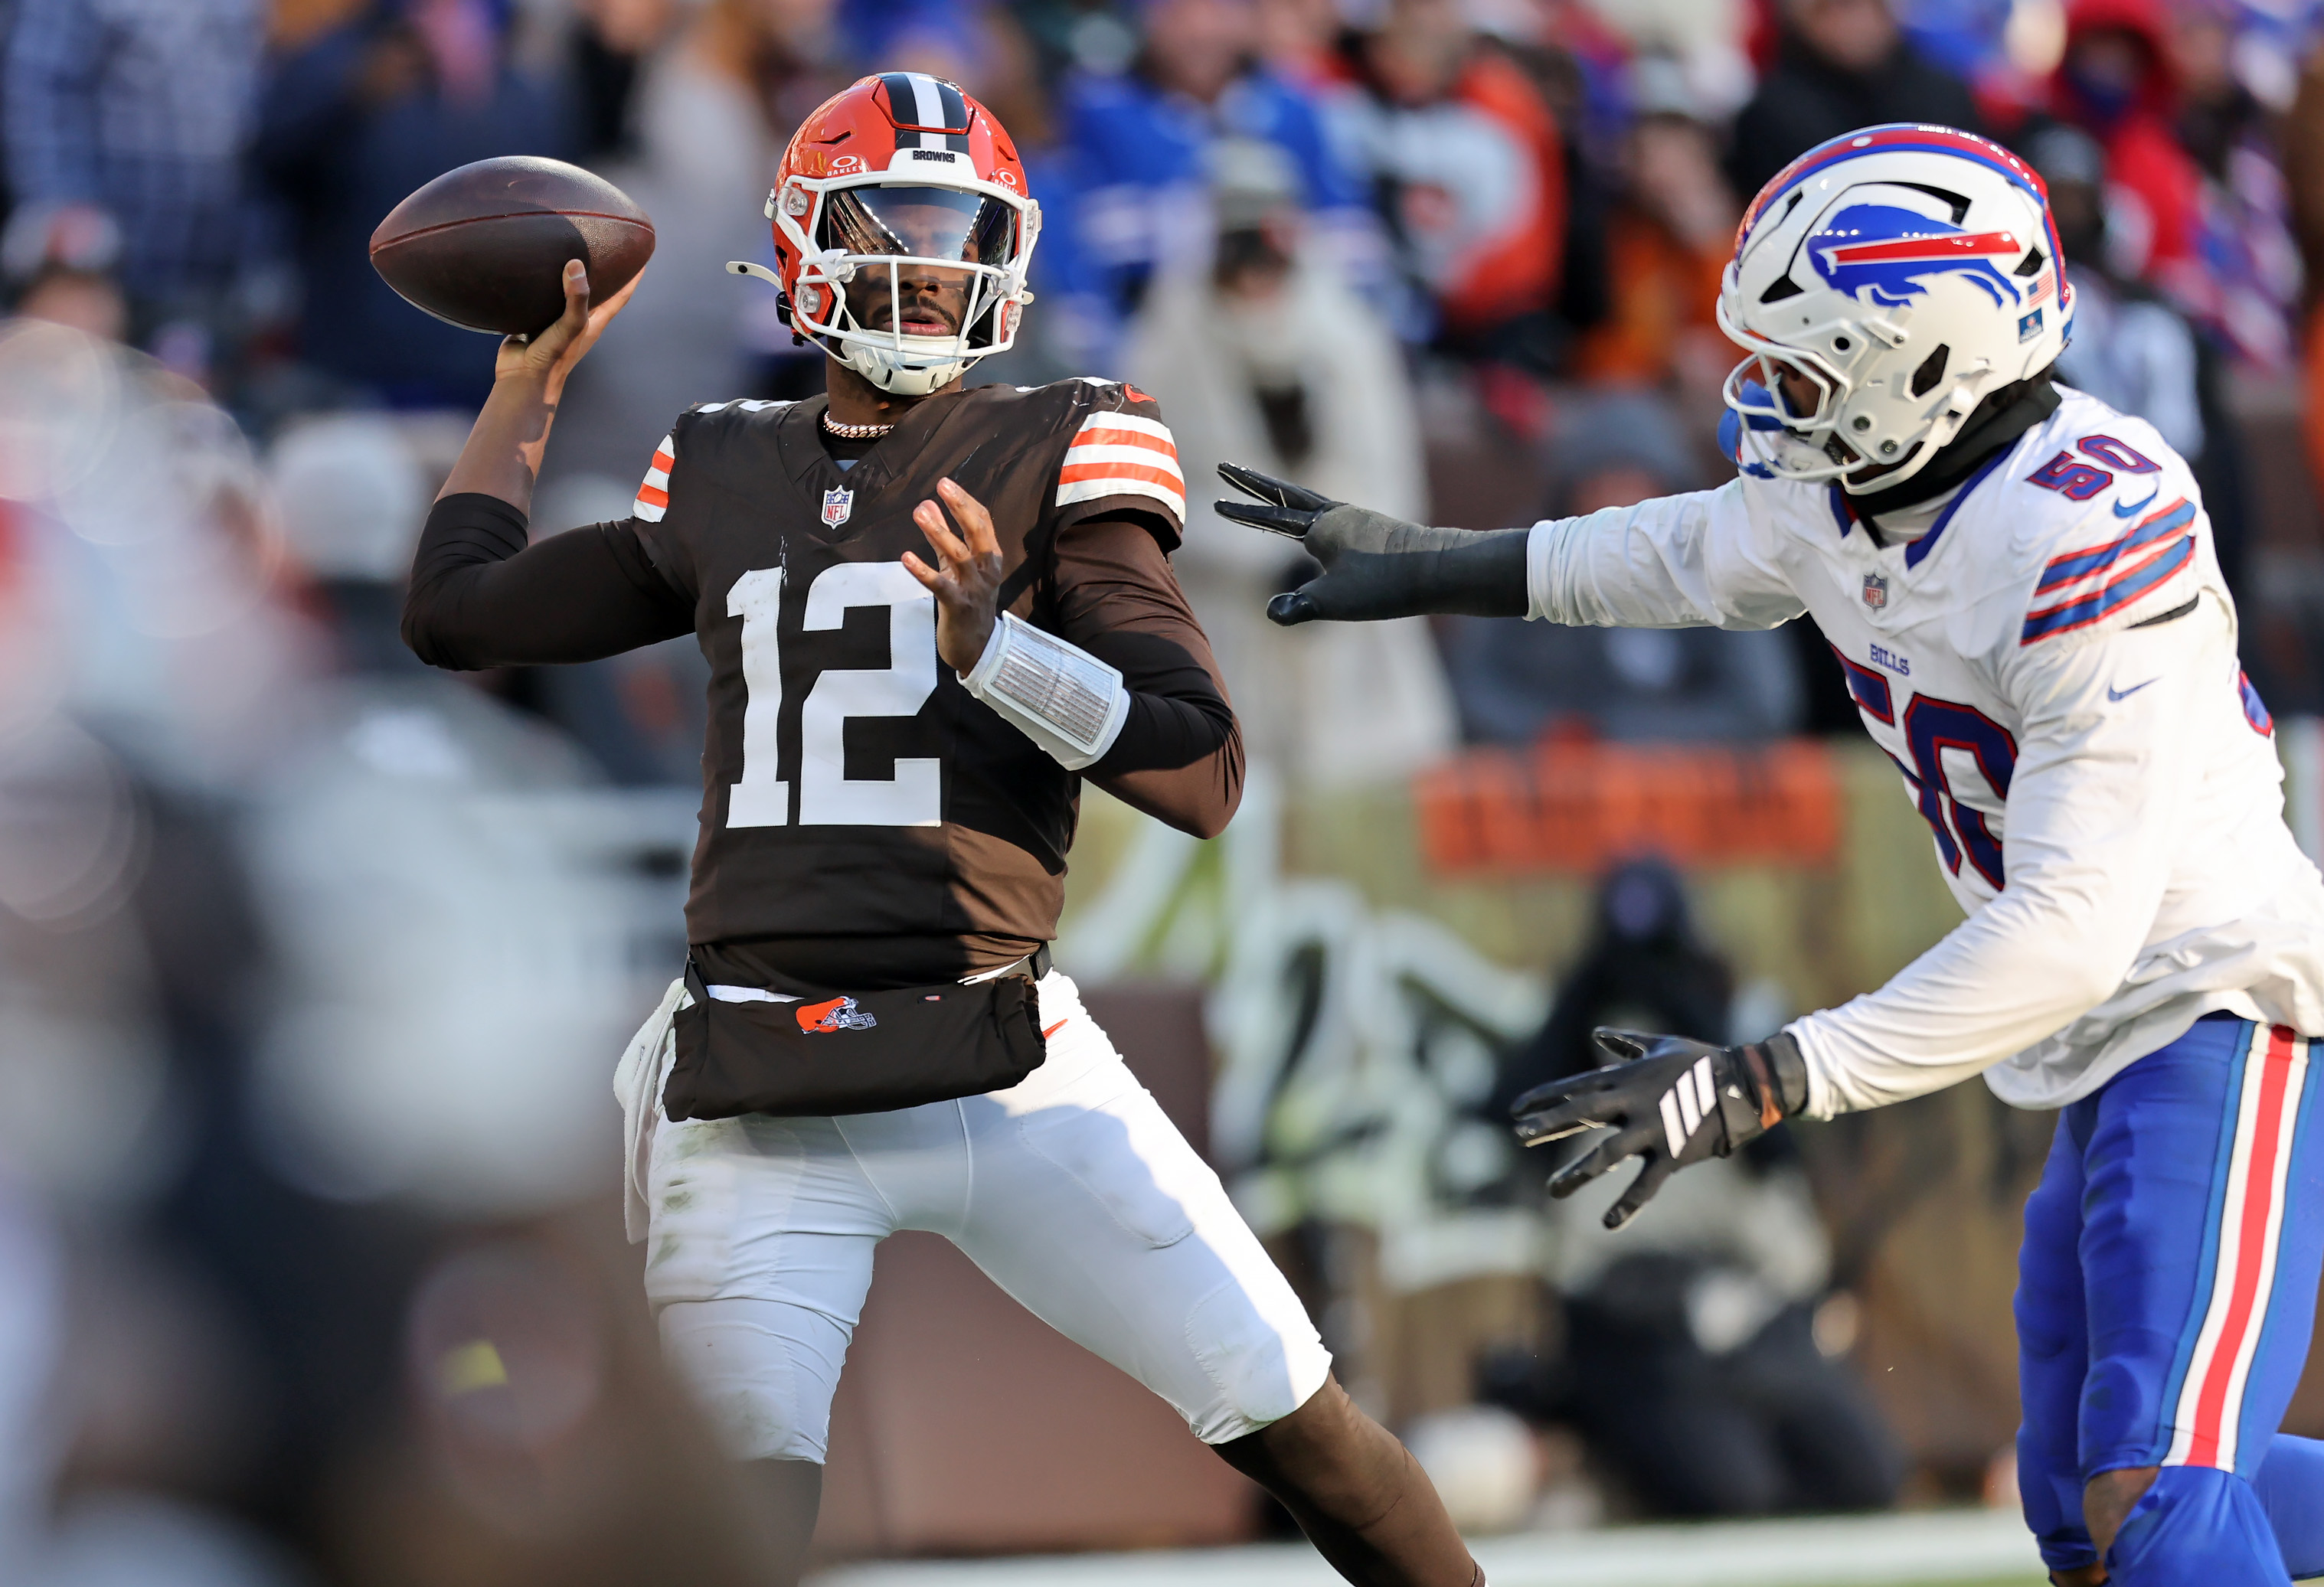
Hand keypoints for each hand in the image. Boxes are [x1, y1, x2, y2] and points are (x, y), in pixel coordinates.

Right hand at [495, 257, 643, 402]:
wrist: (523, 376)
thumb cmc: (555, 355)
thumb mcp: (572, 325)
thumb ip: (577, 297)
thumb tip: (576, 264)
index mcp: (594, 321)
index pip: (620, 296)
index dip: (632, 278)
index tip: (640, 259)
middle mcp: (579, 318)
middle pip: (596, 291)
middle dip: (602, 271)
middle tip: (604, 247)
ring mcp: (557, 319)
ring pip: (568, 292)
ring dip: (571, 276)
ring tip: (571, 249)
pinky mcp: (536, 317)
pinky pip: (543, 296)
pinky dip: (544, 282)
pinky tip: (538, 267)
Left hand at [904, 478, 1004, 671]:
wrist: (977, 647)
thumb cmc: (967, 602)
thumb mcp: (957, 568)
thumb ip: (942, 538)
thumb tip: (927, 505)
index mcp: (991, 558)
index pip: (983, 522)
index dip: (965, 501)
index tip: (946, 484)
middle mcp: (987, 570)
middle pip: (977, 532)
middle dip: (960, 507)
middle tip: (942, 486)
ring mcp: (974, 588)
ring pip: (959, 555)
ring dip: (939, 532)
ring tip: (920, 512)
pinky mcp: (958, 606)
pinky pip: (940, 585)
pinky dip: (923, 570)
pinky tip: (906, 558)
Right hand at [1213, 462, 1527, 623]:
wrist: (1441, 569)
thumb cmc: (1386, 585)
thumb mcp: (1336, 602)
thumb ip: (1299, 606)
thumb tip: (1271, 612)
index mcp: (1320, 527)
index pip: (1269, 517)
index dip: (1240, 512)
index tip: (1214, 504)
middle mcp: (1336, 515)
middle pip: (1284, 494)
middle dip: (1253, 482)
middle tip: (1226, 466)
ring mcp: (1356, 519)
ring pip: (1308, 500)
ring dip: (1282, 494)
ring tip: (1267, 490)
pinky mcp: (1373, 530)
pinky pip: (1330, 514)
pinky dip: (1311, 511)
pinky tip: (1318, 525)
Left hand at [1510, 1028, 1801, 1229]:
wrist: (1746, 1083)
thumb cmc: (1702, 1061)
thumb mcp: (1660, 1045)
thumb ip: (1625, 1042)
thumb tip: (1598, 1033)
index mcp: (1627, 1077)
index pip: (1575, 1087)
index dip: (1543, 1098)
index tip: (1515, 1109)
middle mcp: (1633, 1102)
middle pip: (1581, 1113)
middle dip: (1548, 1125)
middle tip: (1518, 1137)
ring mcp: (1652, 1129)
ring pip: (1607, 1155)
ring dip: (1578, 1173)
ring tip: (1552, 1191)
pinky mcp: (1673, 1154)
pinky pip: (1647, 1184)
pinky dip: (1628, 1203)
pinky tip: (1608, 1223)